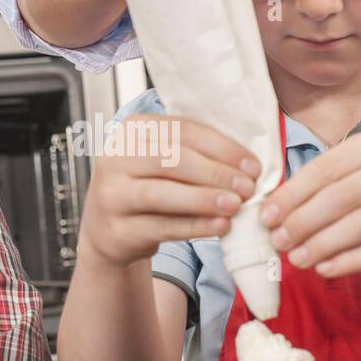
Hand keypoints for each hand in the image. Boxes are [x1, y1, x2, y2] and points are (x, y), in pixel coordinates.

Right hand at [80, 115, 258, 266]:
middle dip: (214, 173)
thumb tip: (246, 162)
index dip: (221, 147)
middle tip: (247, 187)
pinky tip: (220, 225)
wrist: (109, 230)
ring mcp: (111, 195)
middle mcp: (114, 158)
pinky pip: (160, 227)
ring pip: (160, 194)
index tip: (252, 165)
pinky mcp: (117, 230)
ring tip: (235, 205)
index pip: (181, 131)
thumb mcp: (161, 160)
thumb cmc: (146, 186)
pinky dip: (194, 226)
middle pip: (169, 160)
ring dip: (204, 199)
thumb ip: (194, 153)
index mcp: (132, 130)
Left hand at [260, 129, 360, 276]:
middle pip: (340, 197)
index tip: (266, 218)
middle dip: (302, 222)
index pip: (323, 169)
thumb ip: (319, 189)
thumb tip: (271, 212)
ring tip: (297, 259)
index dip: (291, 195)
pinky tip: (325, 269)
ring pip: (360, 224)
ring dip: (322, 244)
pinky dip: (349, 261)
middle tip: (278, 242)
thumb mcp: (356, 180)